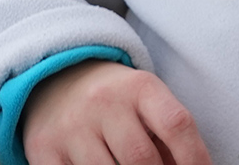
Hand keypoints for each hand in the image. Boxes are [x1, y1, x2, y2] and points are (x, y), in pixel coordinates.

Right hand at [23, 60, 212, 164]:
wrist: (56, 81)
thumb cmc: (117, 102)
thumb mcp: (147, 103)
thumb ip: (169, 136)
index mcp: (140, 87)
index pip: (176, 123)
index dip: (194, 156)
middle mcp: (104, 102)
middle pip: (141, 158)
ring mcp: (71, 126)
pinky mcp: (44, 149)